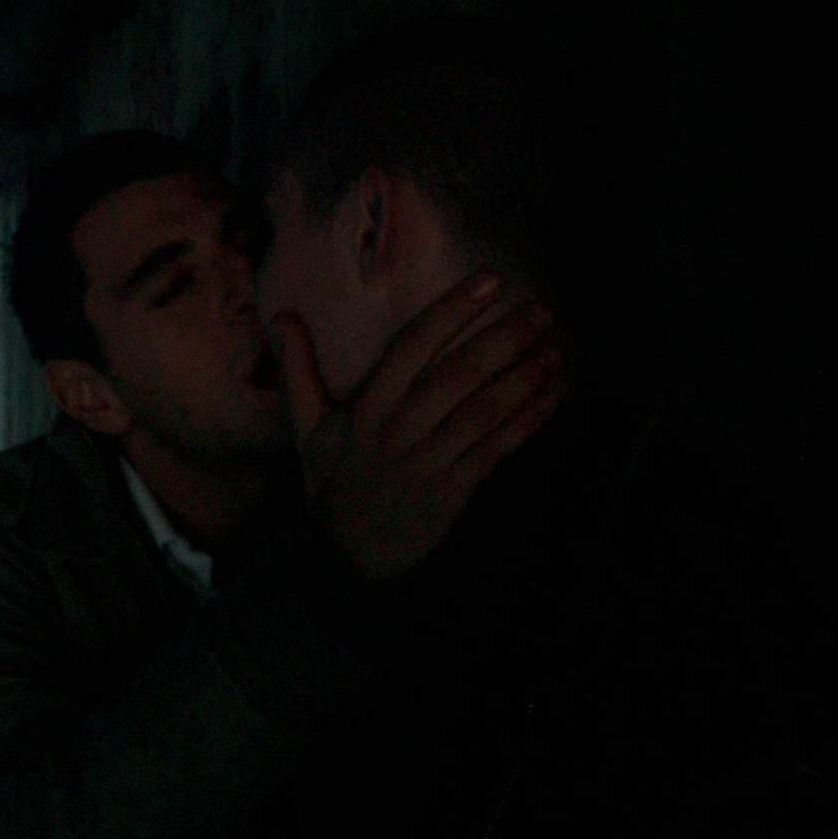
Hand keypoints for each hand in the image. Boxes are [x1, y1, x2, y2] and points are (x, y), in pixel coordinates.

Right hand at [270, 273, 567, 580]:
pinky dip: (527, 423)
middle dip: (504, 338)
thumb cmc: (329, 483)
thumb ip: (299, 368)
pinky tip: (551, 398)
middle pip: (458, 375)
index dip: (451, 311)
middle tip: (541, 309)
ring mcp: (428, 462)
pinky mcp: (453, 492)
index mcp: (366, 408)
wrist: (342, 558)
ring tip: (555, 349)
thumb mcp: (305, 425)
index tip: (488, 280)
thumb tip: (282, 316)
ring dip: (524, 377)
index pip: (412, 347)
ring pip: (483, 411)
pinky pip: (496, 450)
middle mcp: (399, 430)